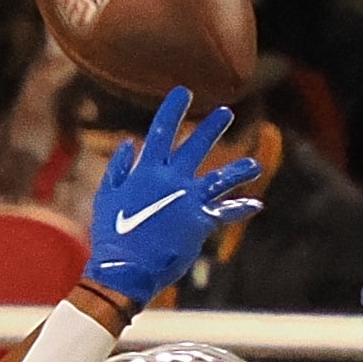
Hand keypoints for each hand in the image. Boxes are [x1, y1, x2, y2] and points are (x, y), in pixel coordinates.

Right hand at [81, 89, 262, 307]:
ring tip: (253, 166)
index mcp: (145, 172)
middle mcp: (170, 179)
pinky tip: (256, 204)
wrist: (123, 270)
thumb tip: (128, 145)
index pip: (161, 132)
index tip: (183, 92)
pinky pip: (225, 211)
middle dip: (212, 128)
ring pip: (220, 177)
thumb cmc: (111, 237)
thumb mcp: (106, 198)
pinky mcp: (200, 220)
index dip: (173, 110)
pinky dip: (240, 207)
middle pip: (195, 147)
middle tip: (226, 112)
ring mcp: (187, 199)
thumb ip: (117, 170)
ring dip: (239, 168)